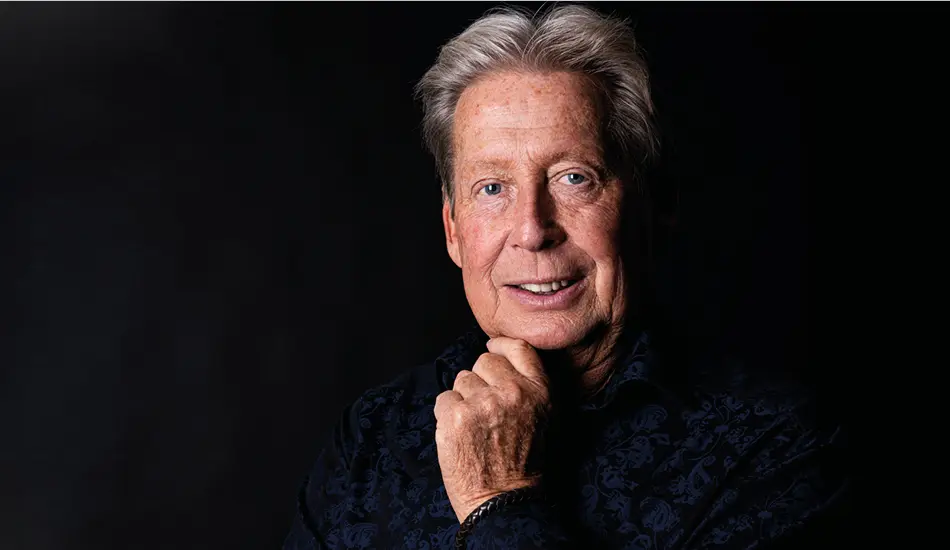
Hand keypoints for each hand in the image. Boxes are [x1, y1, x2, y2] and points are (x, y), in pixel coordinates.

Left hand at [433, 337, 551, 522]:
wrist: (502, 502)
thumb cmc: (519, 464)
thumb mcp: (540, 419)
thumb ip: (525, 387)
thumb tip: (497, 356)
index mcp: (538, 393)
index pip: (519, 349)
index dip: (501, 345)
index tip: (492, 346)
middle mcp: (513, 393)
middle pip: (484, 361)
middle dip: (480, 381)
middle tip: (486, 412)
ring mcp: (483, 404)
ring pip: (461, 380)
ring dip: (463, 400)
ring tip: (476, 429)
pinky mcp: (456, 417)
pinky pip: (443, 400)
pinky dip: (446, 417)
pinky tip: (460, 436)